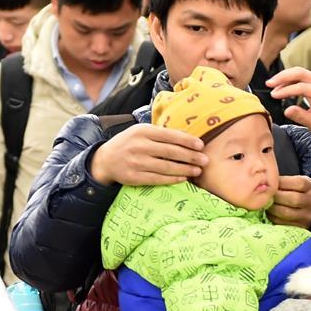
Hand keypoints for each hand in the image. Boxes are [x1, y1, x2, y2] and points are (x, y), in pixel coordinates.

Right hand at [89, 123, 207, 186]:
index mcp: (143, 131)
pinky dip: (172, 179)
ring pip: (166, 167)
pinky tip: (183, 178)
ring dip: (185, 169)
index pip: (170, 135)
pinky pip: (157, 179)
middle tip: (205, 160)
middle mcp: (139, 146)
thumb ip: (162, 134)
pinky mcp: (133, 177)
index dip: (187, 141)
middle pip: (171, 152)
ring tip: (198, 170)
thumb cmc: (130, 143)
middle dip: (191, 156)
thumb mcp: (142, 132)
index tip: (201, 145)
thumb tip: (189, 138)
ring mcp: (135, 162)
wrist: (105, 160)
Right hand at [266, 67, 310, 141]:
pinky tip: (281, 87)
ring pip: (300, 72)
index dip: (286, 90)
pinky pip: (302, 76)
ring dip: (285, 77)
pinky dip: (290, 80)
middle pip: (300, 73)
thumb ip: (300, 116)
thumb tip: (286, 110)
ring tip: (273, 86)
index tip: (274, 95)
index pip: (302, 87)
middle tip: (269, 83)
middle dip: (283, 77)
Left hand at [268, 175, 310, 228]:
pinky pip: (282, 222)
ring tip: (265, 204)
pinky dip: (272, 217)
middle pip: (293, 199)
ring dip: (272, 208)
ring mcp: (307, 216)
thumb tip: (263, 181)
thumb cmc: (294, 191)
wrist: (305, 209)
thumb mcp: (294, 182)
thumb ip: (282, 181)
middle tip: (265, 195)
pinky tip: (268, 212)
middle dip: (275, 197)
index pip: (299, 183)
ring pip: (286, 212)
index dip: (282, 183)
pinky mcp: (299, 227)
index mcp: (310, 186)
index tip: (271, 183)